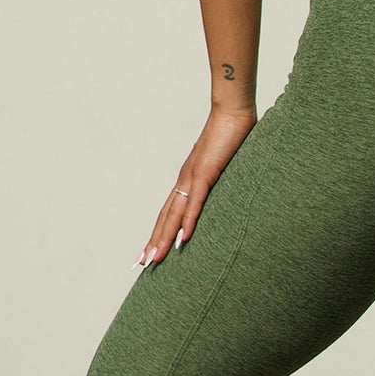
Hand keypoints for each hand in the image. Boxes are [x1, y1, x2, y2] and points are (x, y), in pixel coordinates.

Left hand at [137, 106, 257, 267]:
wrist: (232, 111)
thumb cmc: (232, 133)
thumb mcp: (225, 162)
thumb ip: (222, 176)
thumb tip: (227, 186)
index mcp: (188, 178)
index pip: (169, 210)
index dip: (159, 231)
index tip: (150, 250)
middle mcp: (185, 179)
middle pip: (165, 217)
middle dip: (154, 241)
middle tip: (142, 264)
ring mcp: (193, 176)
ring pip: (174, 214)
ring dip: (164, 238)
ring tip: (155, 259)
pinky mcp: (206, 173)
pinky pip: (195, 202)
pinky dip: (188, 221)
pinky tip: (182, 239)